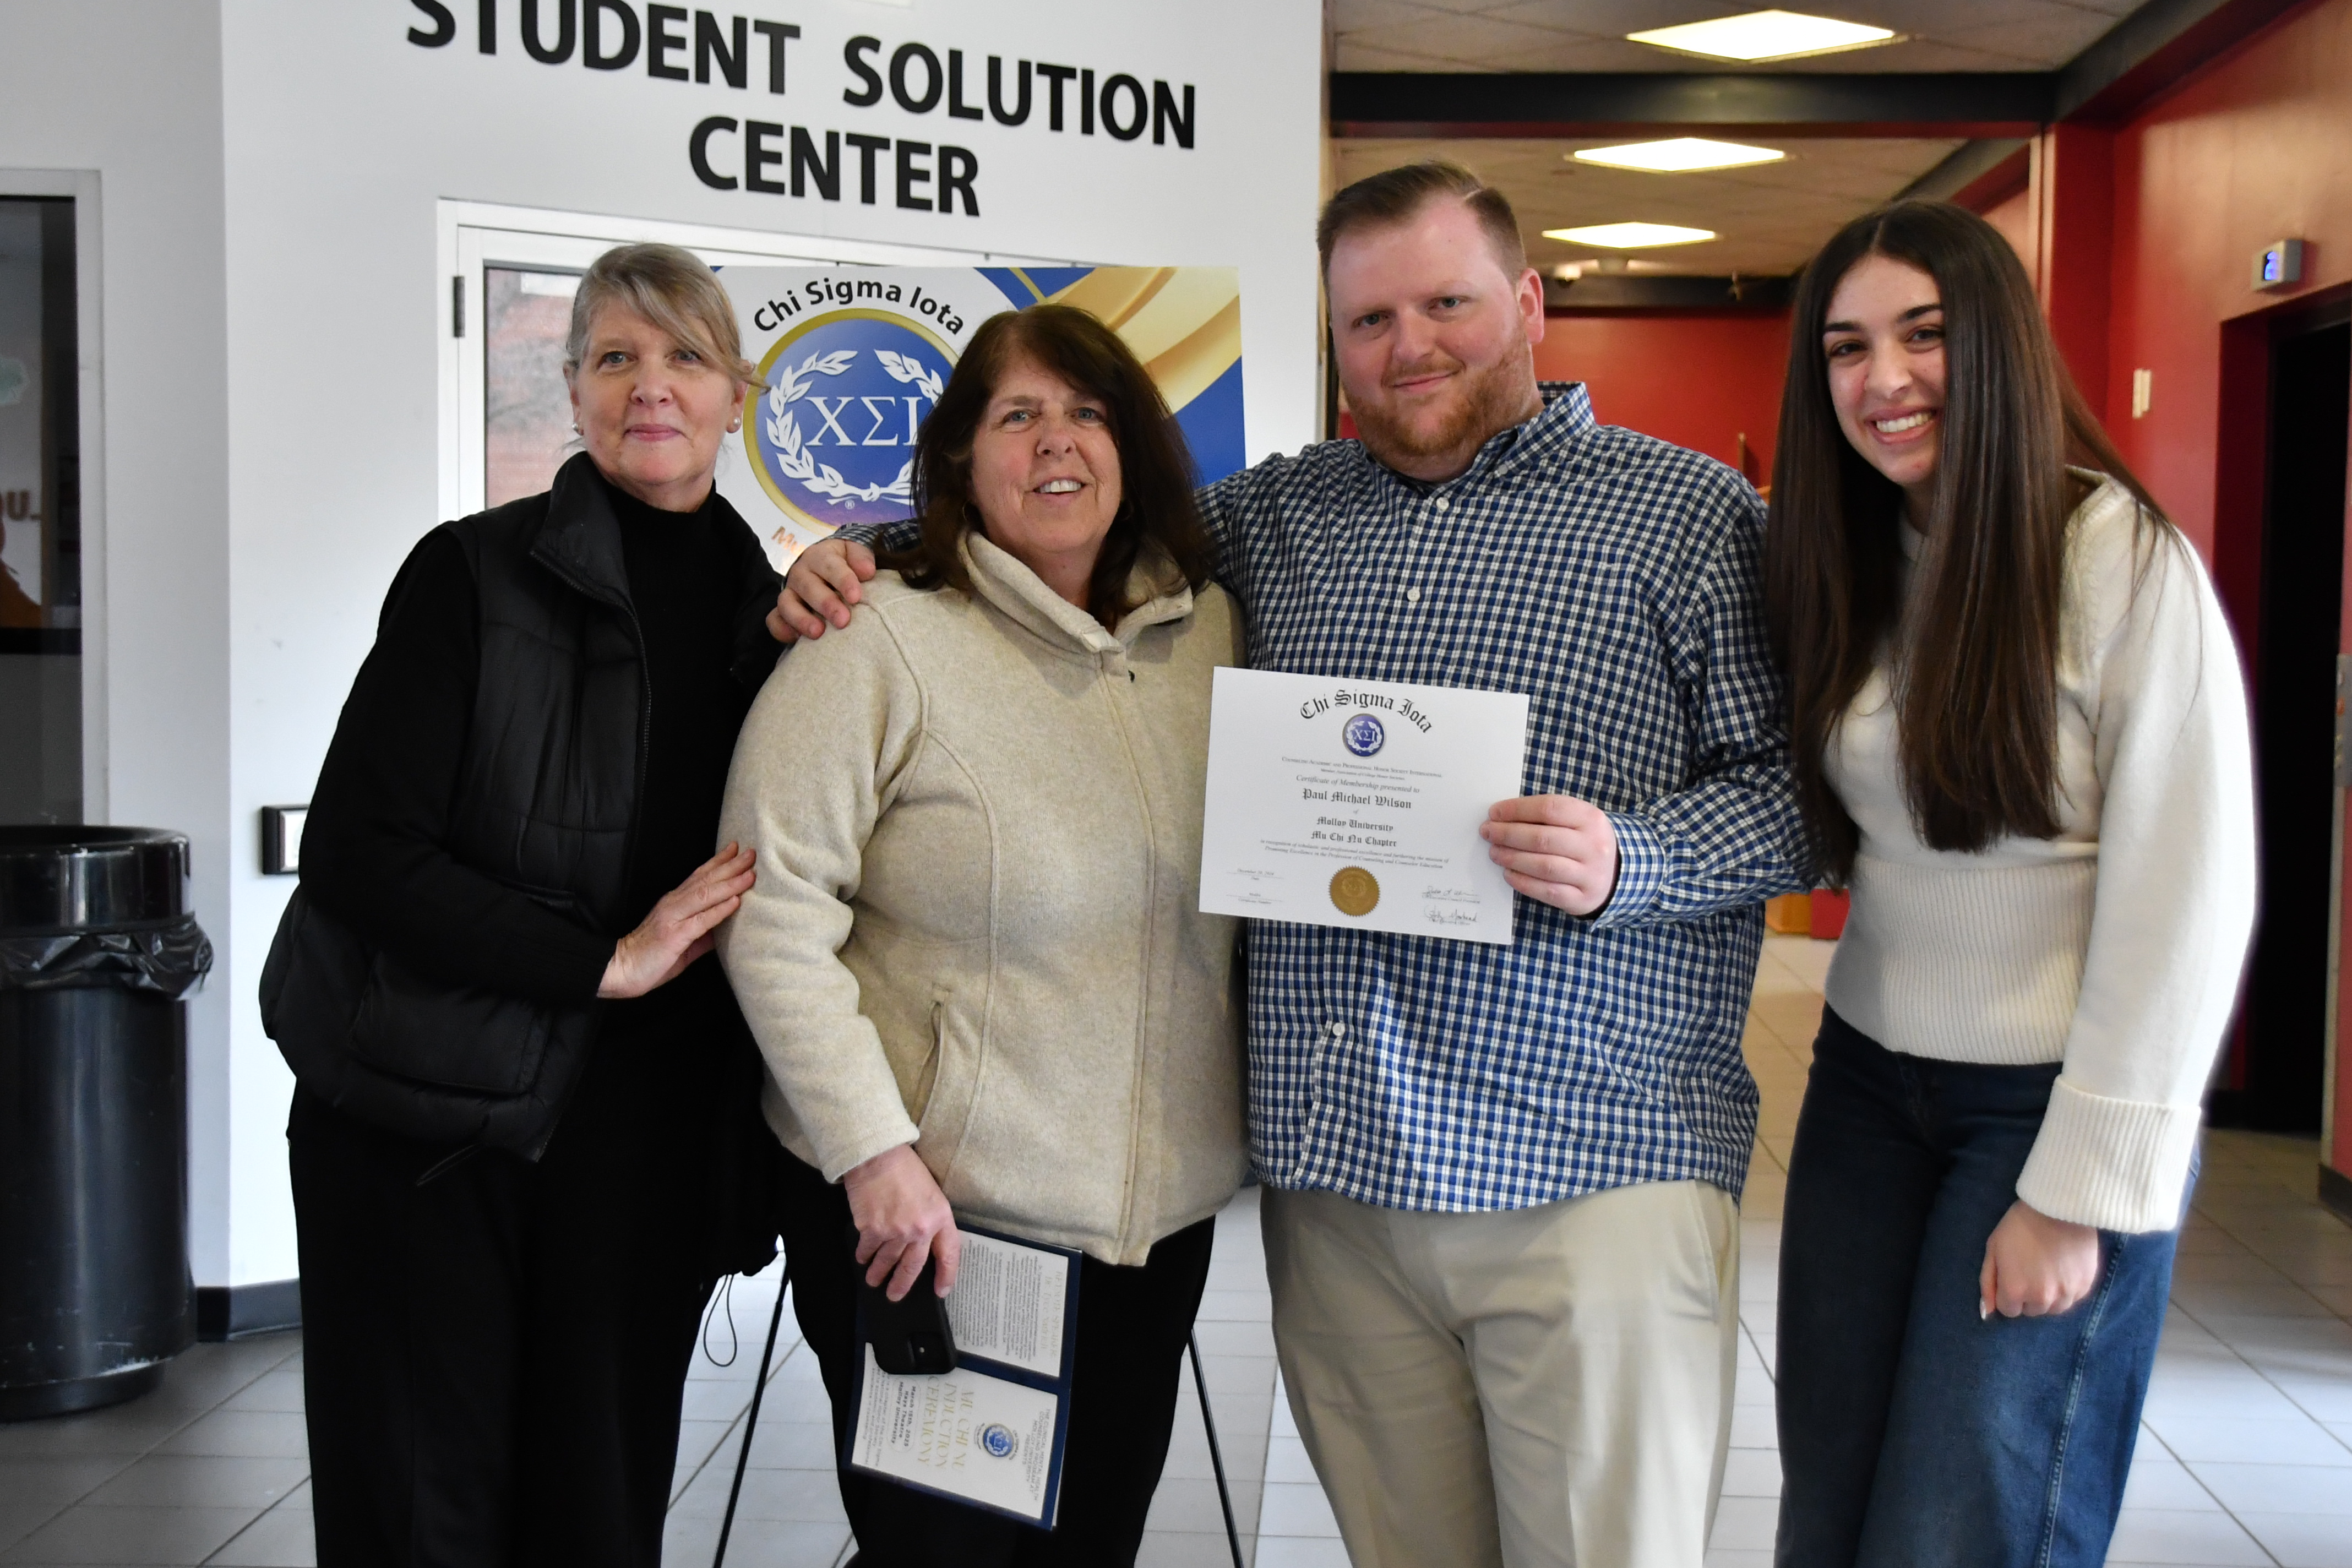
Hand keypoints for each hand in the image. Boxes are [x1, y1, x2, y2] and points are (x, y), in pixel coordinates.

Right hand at [597, 844, 755, 998]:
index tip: (736, 849)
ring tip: (749, 874)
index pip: (699, 876)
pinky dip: (719, 910)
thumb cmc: (651, 957)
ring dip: (730, 883)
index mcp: (675, 903)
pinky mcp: (674, 935)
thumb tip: (726, 927)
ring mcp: (673, 918)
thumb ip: (704, 932)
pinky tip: (735, 902)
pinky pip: (701, 920)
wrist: (621, 969)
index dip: (718, 861)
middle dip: (730, 865)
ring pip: (705, 894)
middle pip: (706, 879)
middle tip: (751, 853)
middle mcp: (673, 904)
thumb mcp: (684, 942)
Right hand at [767, 538, 877, 642]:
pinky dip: (782, 629)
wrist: (827, 570)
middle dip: (825, 604)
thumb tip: (867, 571)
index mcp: (820, 556)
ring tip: (818, 633)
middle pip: (808, 586)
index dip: (843, 580)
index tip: (856, 597)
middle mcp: (801, 572)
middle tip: (843, 620)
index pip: (829, 565)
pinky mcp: (782, 611)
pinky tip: (796, 639)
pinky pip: (774, 619)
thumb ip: (861, 559)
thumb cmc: (846, 564)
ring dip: (802, 619)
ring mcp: (790, 592)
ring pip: (787, 603)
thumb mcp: (855, 554)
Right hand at [844, 1143, 959, 1299]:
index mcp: (940, 1218)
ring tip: (873, 1279)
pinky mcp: (872, 1230)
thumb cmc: (905, 1169)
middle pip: (913, 1267)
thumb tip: (923, 1243)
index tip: (942, 1291)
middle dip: (902, 1285)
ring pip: (887, 1262)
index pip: (949, 1254)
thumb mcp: (932, 1193)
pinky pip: (867, 1250)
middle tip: (895, 1296)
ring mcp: (895, 1232)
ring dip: (878, 1274)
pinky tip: (862, 1257)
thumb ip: (931, 1219)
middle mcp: (920, 1230)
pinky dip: (864, 1256)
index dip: (947, 1275)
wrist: (878, 1156)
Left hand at [1481, 795, 1619, 915]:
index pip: (1549, 808)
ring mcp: (1589, 874)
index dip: (1517, 810)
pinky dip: (1523, 882)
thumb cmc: (1585, 842)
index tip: (1494, 813)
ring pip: (1543, 866)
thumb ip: (1548, 816)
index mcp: (1591, 819)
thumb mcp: (1578, 821)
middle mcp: (1593, 846)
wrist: (1617, 876)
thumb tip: (1504, 816)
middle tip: (1487, 832)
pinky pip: (1546, 891)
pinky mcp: (1581, 898)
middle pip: (1542, 838)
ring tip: (1494, 852)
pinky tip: (1508, 873)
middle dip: (1508, 834)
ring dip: (1512, 858)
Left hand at [1980, 1200, 2101, 1318]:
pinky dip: (2066, 1289)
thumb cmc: (2018, 1226)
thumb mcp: (1993, 1250)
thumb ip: (1988, 1283)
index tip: (2013, 1275)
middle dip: (2027, 1295)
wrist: (2057, 1208)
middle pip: (2031, 1310)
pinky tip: (2062, 1268)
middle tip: (2030, 1269)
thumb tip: (1988, 1311)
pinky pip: (2071, 1299)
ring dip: (2048, 1296)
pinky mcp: (2085, 1287)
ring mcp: (2066, 1295)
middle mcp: (2042, 1299)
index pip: (2009, 1310)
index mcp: (2015, 1291)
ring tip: (2047, 1269)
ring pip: (2053, 1308)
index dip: (2008, 1292)